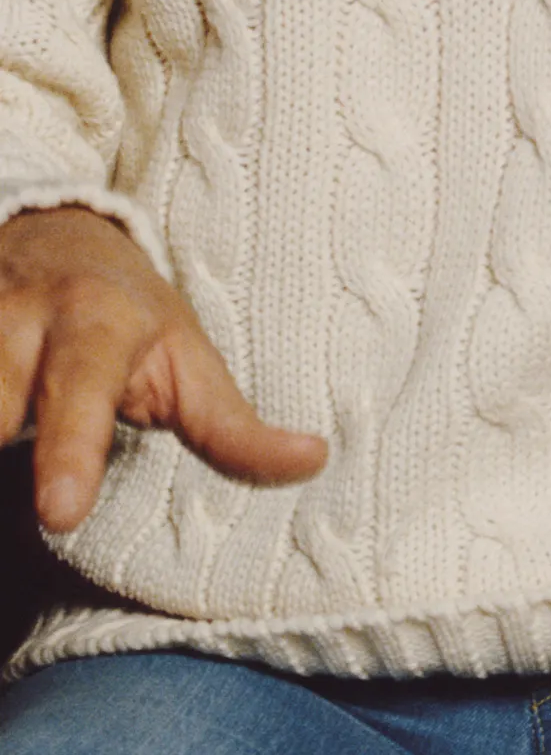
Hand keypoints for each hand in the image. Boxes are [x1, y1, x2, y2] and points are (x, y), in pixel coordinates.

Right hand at [0, 202, 325, 533]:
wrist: (56, 238)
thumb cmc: (134, 317)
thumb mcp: (189, 359)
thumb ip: (233, 426)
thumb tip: (315, 460)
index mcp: (94, 324)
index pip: (80, 393)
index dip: (71, 453)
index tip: (60, 516)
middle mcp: (17, 320)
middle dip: (9, 436)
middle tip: (39, 465)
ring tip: (19, 423)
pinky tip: (5, 423)